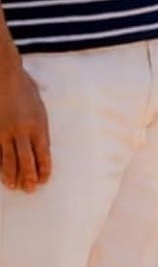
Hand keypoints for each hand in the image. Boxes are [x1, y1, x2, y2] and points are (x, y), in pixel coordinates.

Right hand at [0, 62, 49, 191]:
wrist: (5, 76)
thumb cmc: (24, 88)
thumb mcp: (39, 107)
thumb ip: (40, 125)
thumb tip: (42, 141)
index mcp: (39, 125)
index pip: (43, 153)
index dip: (44, 167)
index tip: (44, 179)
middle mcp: (23, 131)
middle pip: (27, 159)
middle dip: (29, 176)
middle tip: (30, 190)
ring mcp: (5, 131)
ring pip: (8, 158)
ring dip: (11, 174)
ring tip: (13, 186)